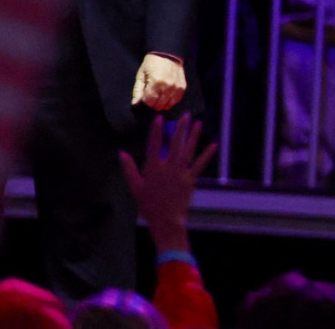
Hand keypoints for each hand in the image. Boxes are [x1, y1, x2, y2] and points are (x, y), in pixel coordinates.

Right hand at [119, 113, 216, 250]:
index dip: (156, 130)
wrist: (167, 220)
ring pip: (189, 151)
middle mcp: (169, 167)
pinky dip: (207, 154)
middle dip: (180, 128)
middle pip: (175, 144)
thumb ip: (129, 168)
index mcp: (153, 168)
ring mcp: (182, 173)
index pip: (154, 145)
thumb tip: (121, 152)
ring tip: (198, 123)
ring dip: (194, 136)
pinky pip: (200, 164)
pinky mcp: (191, 179)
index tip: (159, 117)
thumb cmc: (148, 204)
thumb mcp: (135, 186)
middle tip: (185, 115)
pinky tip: (214, 145)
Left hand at [131, 53, 185, 109]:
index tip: (144, 95)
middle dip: (152, 102)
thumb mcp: (141, 74)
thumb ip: (138, 90)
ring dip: (161, 103)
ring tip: (158, 95)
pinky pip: (175, 101)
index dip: (145, 100)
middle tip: (151, 95)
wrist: (167, 53)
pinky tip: (165, 95)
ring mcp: (176, 87)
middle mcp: (167, 86)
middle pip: (158, 105)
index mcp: (156, 82)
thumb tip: (135, 103)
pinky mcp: (182, 88)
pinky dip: (169, 101)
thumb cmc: (152, 63)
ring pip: (167, 105)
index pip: (149, 101)